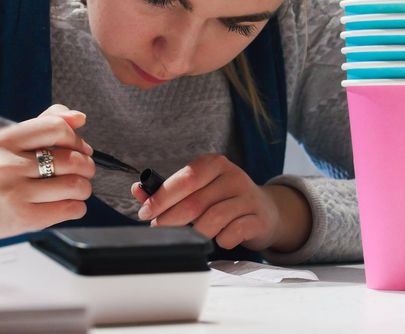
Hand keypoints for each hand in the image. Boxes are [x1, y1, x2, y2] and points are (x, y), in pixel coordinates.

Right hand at [0, 104, 95, 241]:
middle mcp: (6, 166)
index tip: (81, 149)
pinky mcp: (27, 218)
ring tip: (73, 189)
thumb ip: (49, 123)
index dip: (77, 139)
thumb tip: (79, 117)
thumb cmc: (10, 174)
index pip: (56, 128)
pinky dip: (78, 207)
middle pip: (72, 160)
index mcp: (4, 141)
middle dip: (87, 166)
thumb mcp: (20, 144)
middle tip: (82, 172)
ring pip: (77, 185)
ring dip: (84, 188)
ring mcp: (15, 193)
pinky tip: (64, 205)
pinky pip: (74, 208)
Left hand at [131, 154, 311, 251]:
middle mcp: (233, 176)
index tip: (146, 212)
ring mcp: (248, 197)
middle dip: (171, 219)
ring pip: (212, 220)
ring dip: (196, 233)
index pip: (186, 178)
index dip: (162, 197)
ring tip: (192, 235)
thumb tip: (139, 191)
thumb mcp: (200, 189)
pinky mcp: (258, 218)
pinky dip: (221, 240)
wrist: (265, 210)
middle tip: (160, 228)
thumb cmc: (224, 199)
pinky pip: (233, 233)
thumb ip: (169, 190)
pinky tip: (220, 239)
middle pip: (195, 202)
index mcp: (215, 164)